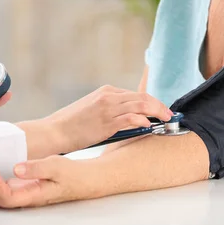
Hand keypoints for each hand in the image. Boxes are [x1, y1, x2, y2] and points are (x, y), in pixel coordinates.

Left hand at [0, 156, 80, 207]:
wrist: (85, 179)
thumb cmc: (74, 175)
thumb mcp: (58, 166)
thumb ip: (37, 168)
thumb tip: (16, 169)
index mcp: (33, 196)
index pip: (6, 198)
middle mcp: (25, 198)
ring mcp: (23, 193)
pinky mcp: (24, 186)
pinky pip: (2, 185)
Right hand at [35, 85, 172, 154]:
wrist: (53, 132)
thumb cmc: (71, 126)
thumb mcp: (92, 110)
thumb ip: (110, 110)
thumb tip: (131, 119)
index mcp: (106, 92)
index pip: (136, 94)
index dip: (152, 102)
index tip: (161, 110)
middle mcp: (108, 96)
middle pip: (143, 97)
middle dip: (159, 105)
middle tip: (170, 115)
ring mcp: (108, 108)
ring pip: (141, 105)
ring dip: (157, 112)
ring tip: (166, 120)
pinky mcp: (106, 122)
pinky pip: (132, 118)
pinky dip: (144, 121)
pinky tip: (150, 126)